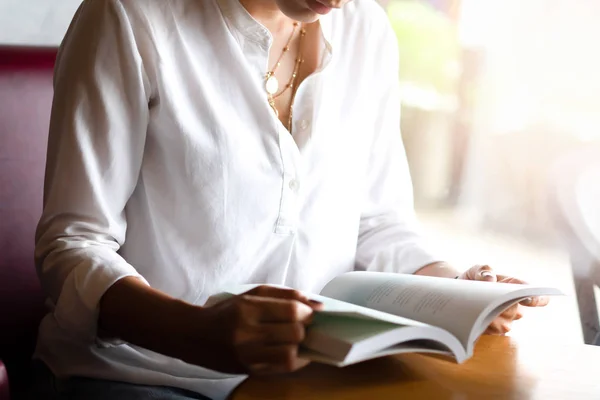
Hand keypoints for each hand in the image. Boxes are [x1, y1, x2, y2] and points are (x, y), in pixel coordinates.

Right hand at [196, 285, 321, 374]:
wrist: (196, 336)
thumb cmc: (228, 311)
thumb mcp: (253, 294)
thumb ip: (286, 295)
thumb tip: (318, 304)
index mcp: (248, 309)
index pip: (292, 311)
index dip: (307, 312)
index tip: (308, 312)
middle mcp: (247, 333)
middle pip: (294, 333)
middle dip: (305, 328)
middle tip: (302, 326)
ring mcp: (248, 355)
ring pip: (291, 354)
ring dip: (300, 346)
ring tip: (296, 339)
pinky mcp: (250, 370)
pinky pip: (283, 368)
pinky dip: (295, 360)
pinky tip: (293, 352)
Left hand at [458, 265, 549, 334]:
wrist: (460, 291)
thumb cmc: (474, 279)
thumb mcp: (477, 270)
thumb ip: (484, 270)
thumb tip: (489, 279)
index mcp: (516, 289)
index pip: (538, 298)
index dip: (537, 300)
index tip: (527, 299)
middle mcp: (514, 307)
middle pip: (516, 312)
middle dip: (502, 306)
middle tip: (487, 300)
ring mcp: (505, 320)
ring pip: (505, 325)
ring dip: (492, 318)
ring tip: (477, 308)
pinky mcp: (493, 331)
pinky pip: (493, 333)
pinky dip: (484, 326)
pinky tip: (475, 318)